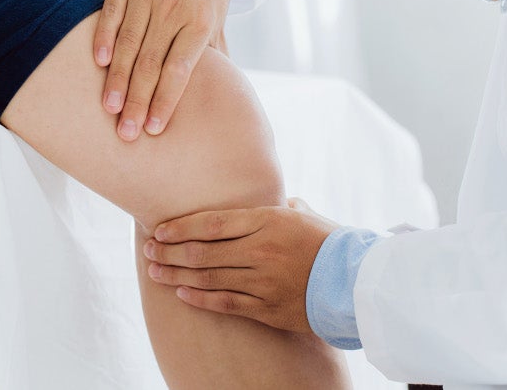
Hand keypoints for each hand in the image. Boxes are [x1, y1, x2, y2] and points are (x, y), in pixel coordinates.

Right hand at [94, 0, 232, 140]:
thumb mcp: (218, 22)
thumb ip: (215, 57)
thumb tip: (222, 98)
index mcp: (199, 24)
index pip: (179, 71)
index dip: (165, 101)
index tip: (152, 129)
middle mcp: (174, 9)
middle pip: (151, 64)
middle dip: (136, 101)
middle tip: (125, 132)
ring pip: (129, 43)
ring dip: (116, 78)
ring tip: (108, 108)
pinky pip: (112, 12)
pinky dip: (103, 37)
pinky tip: (98, 63)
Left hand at [143, 198, 337, 332]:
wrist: (357, 281)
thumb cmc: (331, 242)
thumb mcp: (303, 214)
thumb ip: (277, 207)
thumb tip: (270, 198)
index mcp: (268, 221)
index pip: (213, 223)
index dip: (181, 227)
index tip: (159, 230)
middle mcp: (260, 251)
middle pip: (202, 252)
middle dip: (169, 252)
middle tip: (148, 252)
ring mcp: (263, 282)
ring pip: (208, 278)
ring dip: (176, 275)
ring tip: (154, 273)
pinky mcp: (267, 308)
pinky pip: (225, 303)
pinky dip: (200, 299)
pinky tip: (181, 294)